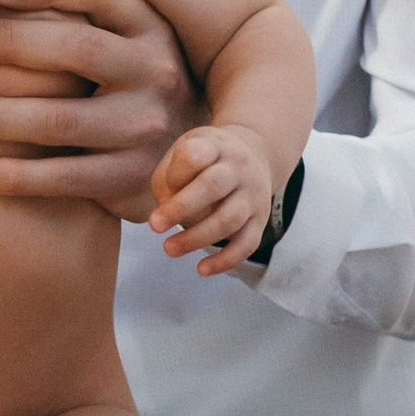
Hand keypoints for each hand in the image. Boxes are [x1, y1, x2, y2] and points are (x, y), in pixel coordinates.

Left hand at [0, 0, 199, 219]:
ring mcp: (147, 127)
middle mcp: (156, 71)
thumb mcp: (112, 36)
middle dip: (6, 42)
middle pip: (77, 48)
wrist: (177, 164)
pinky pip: (64, 176)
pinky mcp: (131, 178)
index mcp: (149, 24)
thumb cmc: (113, 83)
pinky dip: (11, 175)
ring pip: (62, 118)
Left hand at [147, 125, 274, 275]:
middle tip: (154, 226)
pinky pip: (247, 243)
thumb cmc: (207, 158)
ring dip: (197, 238)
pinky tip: (202, 270)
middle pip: (213, 185)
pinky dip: (225, 260)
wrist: (257, 153)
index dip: (175, 174)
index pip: (195, 155)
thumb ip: (168, 179)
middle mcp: (238, 168)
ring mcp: (252, 194)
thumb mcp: (185, 151)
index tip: (162, 191)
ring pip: (228, 218)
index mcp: (215, 146)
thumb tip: (164, 215)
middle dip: (181, 208)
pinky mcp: (261, 219)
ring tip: (169, 249)